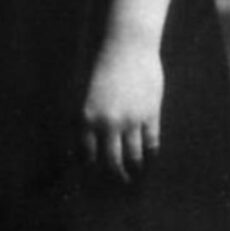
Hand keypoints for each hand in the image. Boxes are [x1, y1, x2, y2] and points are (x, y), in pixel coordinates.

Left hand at [80, 35, 163, 181]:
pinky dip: (150, 154)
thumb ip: (81, 117)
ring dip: (134, 169)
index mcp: (85, 118)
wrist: (126, 46)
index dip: (90, 170)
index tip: (92, 179)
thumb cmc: (100, 66)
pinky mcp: (150, 114)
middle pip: (111, 162)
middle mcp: (107, 123)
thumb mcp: (81, 92)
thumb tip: (78, 143)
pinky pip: (151, 143)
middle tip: (118, 184)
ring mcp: (130, 120)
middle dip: (114, 177)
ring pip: (133, 156)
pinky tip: (149, 158)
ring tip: (135, 175)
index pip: (86, 155)